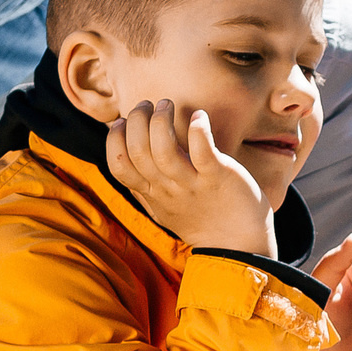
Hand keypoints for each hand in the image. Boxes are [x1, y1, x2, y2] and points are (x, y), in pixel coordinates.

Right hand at [104, 100, 272, 255]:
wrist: (236, 246)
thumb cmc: (200, 218)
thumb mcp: (162, 206)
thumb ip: (142, 184)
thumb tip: (121, 154)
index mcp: (151, 193)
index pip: (118, 165)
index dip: (114, 139)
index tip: (121, 122)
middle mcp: (167, 189)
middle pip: (137, 151)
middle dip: (137, 120)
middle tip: (148, 105)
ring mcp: (192, 184)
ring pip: (164, 150)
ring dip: (161, 121)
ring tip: (166, 104)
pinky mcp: (217, 177)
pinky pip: (203, 151)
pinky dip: (198, 129)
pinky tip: (199, 116)